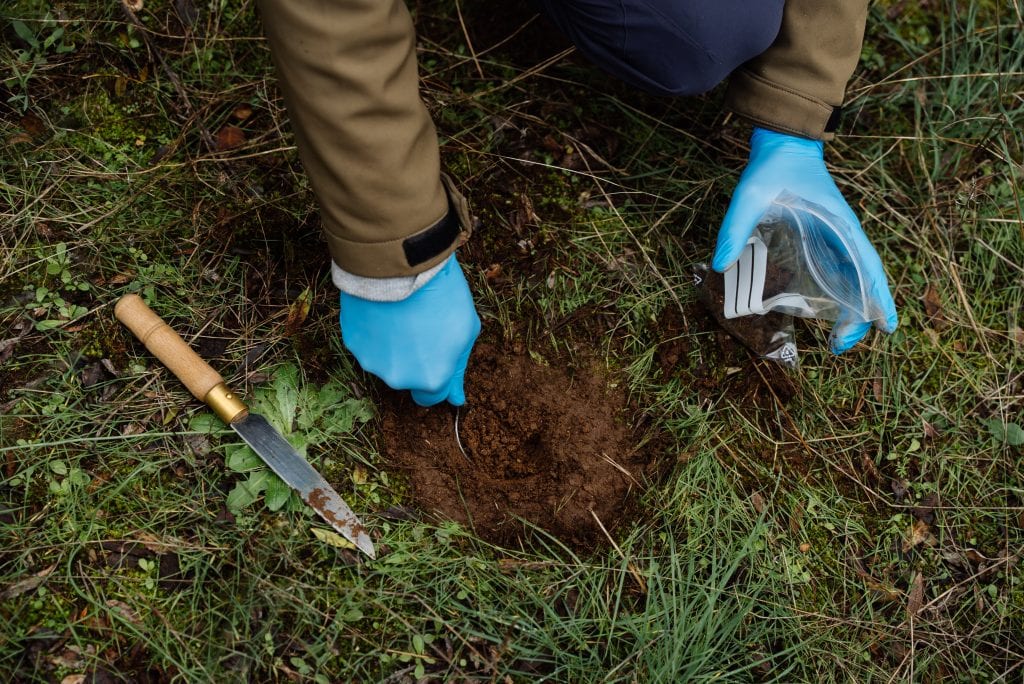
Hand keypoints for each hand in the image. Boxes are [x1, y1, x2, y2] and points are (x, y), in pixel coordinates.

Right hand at [339, 254, 479, 405]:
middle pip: (407, 378)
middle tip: (421, 328)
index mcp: (430, 379)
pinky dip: (375, 332)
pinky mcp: (352, 341)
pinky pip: (367, 344)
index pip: (431, 398)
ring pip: (385, 362)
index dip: (436, 376)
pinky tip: (384, 311)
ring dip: (393, 347)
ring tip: (401, 316)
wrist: (404, 265)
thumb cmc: (441, 295)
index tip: (437, 359)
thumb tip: (455, 398)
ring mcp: (372, 361)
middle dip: (414, 361)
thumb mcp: (466, 330)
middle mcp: (398, 378)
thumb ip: (457, 367)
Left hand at [713, 127, 897, 352]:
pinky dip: (842, 294)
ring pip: (855, 278)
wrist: (783, 145)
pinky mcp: (825, 238)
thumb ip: (735, 227)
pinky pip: (840, 270)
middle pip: (865, 279)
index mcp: (839, 223)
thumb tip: (720, 263)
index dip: (879, 296)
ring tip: (837, 341)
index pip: (867, 264)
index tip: (886, 326)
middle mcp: (844, 233)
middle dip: (862, 314)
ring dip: (853, 308)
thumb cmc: (772, 168)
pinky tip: (829, 314)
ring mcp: (837, 236)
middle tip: (840, 347)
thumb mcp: (749, 194)